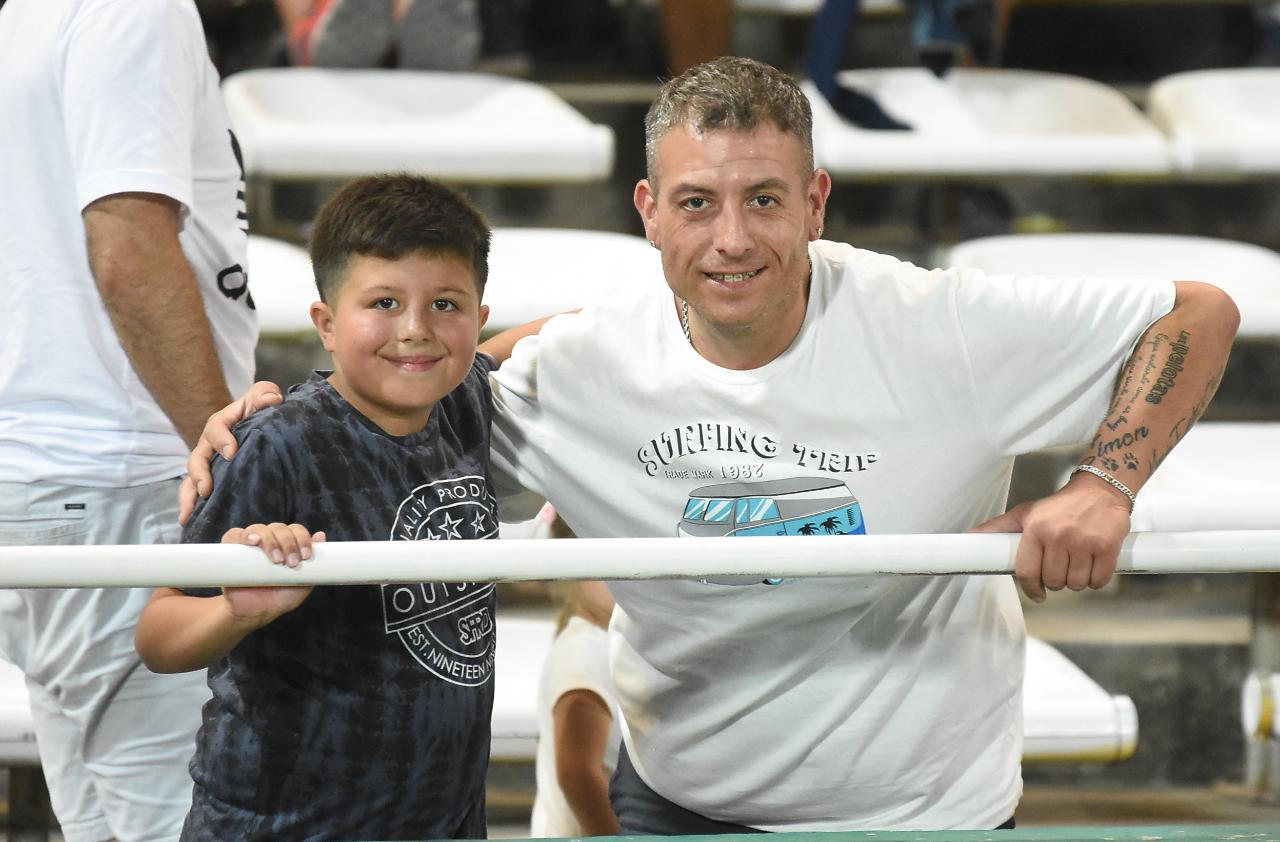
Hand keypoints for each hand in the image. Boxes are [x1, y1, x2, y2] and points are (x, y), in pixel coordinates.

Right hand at [178, 381, 282, 523]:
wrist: (263, 422)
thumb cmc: (262, 408)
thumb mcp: (264, 396)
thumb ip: (265, 394)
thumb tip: (271, 399)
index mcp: (222, 423)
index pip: (216, 428)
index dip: (222, 439)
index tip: (232, 452)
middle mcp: (210, 445)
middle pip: (198, 458)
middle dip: (199, 474)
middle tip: (205, 489)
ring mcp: (210, 464)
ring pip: (192, 480)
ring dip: (189, 496)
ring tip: (188, 514)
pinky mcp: (215, 479)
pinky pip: (198, 493)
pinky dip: (193, 506)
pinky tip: (192, 522)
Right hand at [218, 525, 324, 625]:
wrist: (255, 613)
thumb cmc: (280, 597)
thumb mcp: (302, 584)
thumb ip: (313, 564)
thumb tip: (321, 535)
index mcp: (286, 544)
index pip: (295, 530)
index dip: (302, 539)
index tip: (305, 557)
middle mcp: (269, 540)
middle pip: (278, 528)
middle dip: (288, 543)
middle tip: (290, 563)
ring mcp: (249, 545)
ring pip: (259, 529)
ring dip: (270, 540)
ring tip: (275, 560)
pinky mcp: (231, 550)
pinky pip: (233, 535)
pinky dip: (243, 535)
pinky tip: (252, 542)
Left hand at [970, 474, 1130, 602]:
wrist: (1099, 491)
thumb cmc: (1058, 506)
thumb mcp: (1025, 513)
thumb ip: (999, 527)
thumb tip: (970, 536)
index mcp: (1035, 529)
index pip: (1027, 572)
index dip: (1031, 588)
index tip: (1037, 594)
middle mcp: (1058, 536)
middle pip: (1054, 581)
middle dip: (1056, 581)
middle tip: (1060, 568)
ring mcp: (1084, 542)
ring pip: (1076, 584)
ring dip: (1077, 581)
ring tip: (1076, 565)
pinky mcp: (1108, 547)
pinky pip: (1099, 580)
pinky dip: (1096, 580)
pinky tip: (1092, 566)